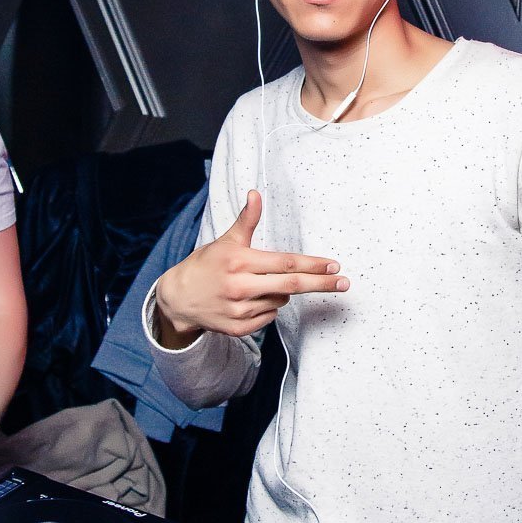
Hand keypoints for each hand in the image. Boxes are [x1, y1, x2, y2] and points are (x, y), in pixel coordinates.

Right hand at [155, 190, 348, 346]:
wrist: (177, 299)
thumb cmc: (206, 265)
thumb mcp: (226, 240)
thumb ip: (247, 220)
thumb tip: (256, 193)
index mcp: (239, 262)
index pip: (285, 264)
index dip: (312, 265)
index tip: (334, 265)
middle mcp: (240, 287)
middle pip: (292, 286)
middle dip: (321, 284)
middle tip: (344, 283)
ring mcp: (239, 311)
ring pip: (281, 300)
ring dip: (281, 292)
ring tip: (260, 284)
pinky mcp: (238, 329)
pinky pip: (269, 316)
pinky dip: (268, 307)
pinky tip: (251, 300)